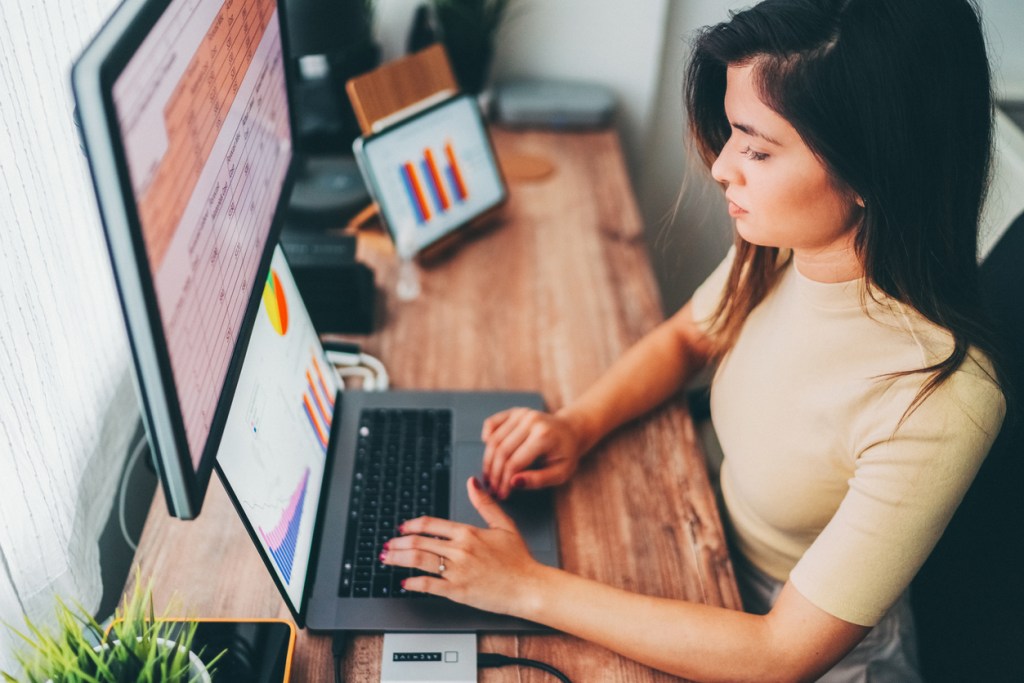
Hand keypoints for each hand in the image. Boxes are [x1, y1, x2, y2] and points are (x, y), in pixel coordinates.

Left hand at [381, 477, 543, 614]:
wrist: (528, 587)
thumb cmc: (519, 559)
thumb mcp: (504, 525)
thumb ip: (485, 504)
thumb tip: (473, 483)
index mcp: (467, 532)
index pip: (430, 524)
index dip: (411, 526)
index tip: (401, 529)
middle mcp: (459, 549)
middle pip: (418, 542)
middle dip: (397, 543)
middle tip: (386, 545)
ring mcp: (457, 571)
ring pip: (417, 560)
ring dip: (397, 559)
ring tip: (386, 559)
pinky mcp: (457, 591)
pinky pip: (427, 585)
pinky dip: (412, 583)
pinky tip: (404, 582)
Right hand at [481, 408, 583, 498]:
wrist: (571, 431)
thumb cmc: (566, 454)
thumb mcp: (561, 473)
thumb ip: (539, 480)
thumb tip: (513, 482)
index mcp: (543, 436)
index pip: (515, 462)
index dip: (504, 482)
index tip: (502, 495)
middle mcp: (530, 421)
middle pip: (501, 451)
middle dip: (494, 473)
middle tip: (492, 489)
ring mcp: (522, 414)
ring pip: (494, 439)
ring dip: (488, 461)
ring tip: (489, 477)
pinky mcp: (515, 412)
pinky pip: (492, 423)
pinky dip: (487, 437)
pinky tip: (488, 452)